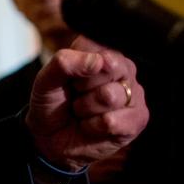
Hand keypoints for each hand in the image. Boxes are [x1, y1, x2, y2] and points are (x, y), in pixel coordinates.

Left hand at [26, 36, 148, 170]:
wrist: (51, 138)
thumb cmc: (51, 102)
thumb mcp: (46, 79)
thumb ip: (65, 62)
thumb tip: (98, 61)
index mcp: (99, 50)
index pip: (94, 45)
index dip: (75, 64)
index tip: (68, 77)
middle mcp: (122, 67)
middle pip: (108, 68)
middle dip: (82, 86)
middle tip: (76, 95)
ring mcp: (133, 93)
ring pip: (110, 96)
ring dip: (86, 108)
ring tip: (82, 111)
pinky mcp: (138, 119)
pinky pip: (113, 121)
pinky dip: (93, 126)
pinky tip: (91, 126)